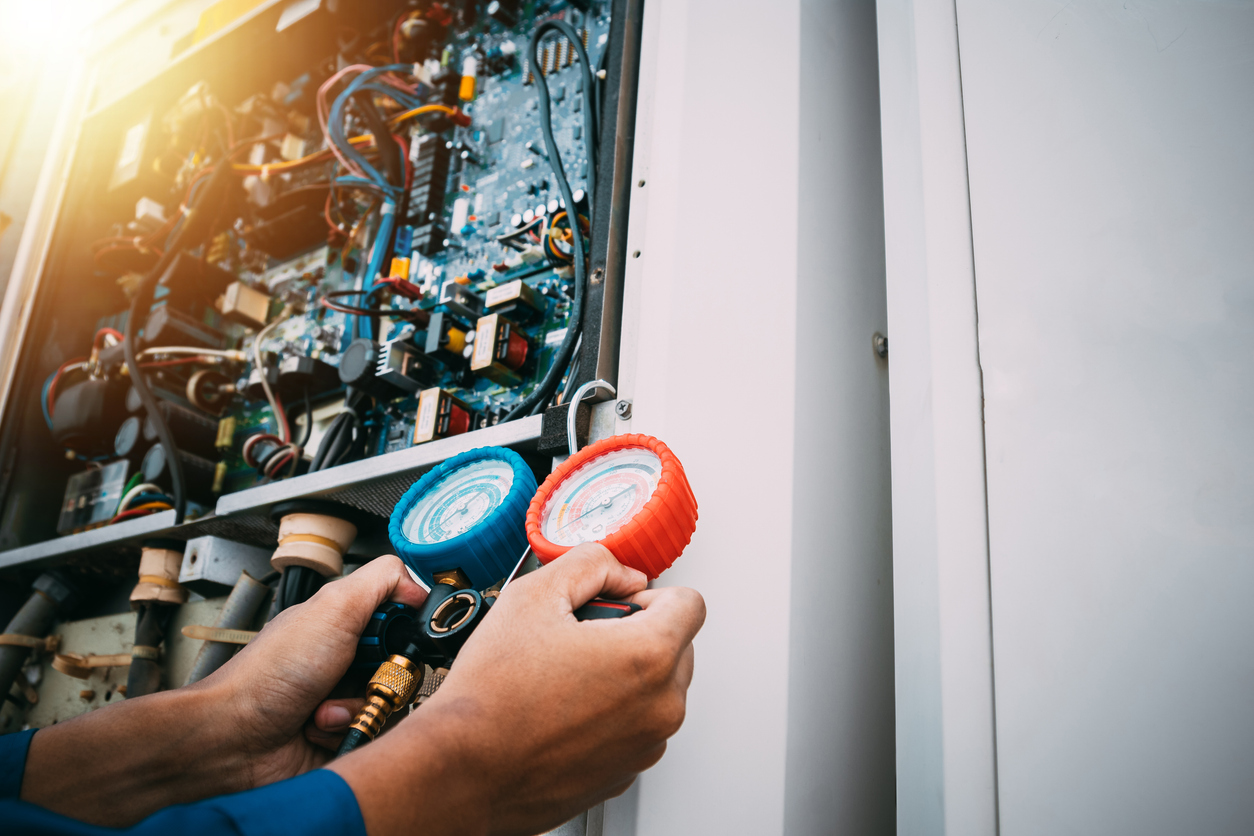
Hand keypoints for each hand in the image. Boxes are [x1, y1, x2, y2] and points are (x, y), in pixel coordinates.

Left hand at [21, 555, 426, 825]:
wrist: (234, 738)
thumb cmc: (269, 674)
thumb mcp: (331, 608)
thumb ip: (380, 581)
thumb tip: (419, 582)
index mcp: (343, 625)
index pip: (401, 621)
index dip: (404, 631)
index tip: (395, 638)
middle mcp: (346, 661)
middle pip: (404, 665)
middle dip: (383, 675)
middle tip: (358, 673)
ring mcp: (343, 700)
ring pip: (393, 704)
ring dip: (359, 707)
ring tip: (324, 708)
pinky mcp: (343, 737)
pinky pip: (375, 735)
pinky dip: (347, 731)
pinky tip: (317, 727)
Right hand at [331, 543, 705, 835]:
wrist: (463, 769)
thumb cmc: (492, 694)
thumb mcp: (534, 595)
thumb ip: (591, 564)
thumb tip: (622, 573)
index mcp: (649, 656)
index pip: (691, 603)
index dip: (650, 594)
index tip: (618, 604)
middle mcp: (661, 706)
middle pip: (678, 646)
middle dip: (638, 634)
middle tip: (583, 638)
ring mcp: (646, 745)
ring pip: (659, 689)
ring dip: (628, 676)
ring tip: (568, 676)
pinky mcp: (626, 772)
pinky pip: (637, 727)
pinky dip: (614, 715)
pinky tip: (565, 709)